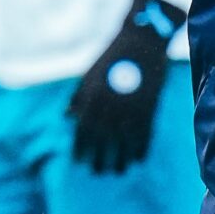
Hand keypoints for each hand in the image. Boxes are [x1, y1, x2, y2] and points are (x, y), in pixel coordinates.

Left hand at [70, 0, 184, 173]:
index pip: (83, 131)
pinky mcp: (149, 108)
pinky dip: (141, 149)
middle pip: (103, 141)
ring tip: (118, 171)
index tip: (80, 162)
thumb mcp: (89, 75)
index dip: (80, 149)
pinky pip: (145, 135)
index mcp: (92, 98)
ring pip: (124, 143)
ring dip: (120, 160)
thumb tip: (65, 117)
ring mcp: (131, 108)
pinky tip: (138, 160)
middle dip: (100, 159)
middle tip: (99, 172)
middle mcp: (110, 107)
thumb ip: (77, 98)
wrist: (141, 42)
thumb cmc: (112, 57)